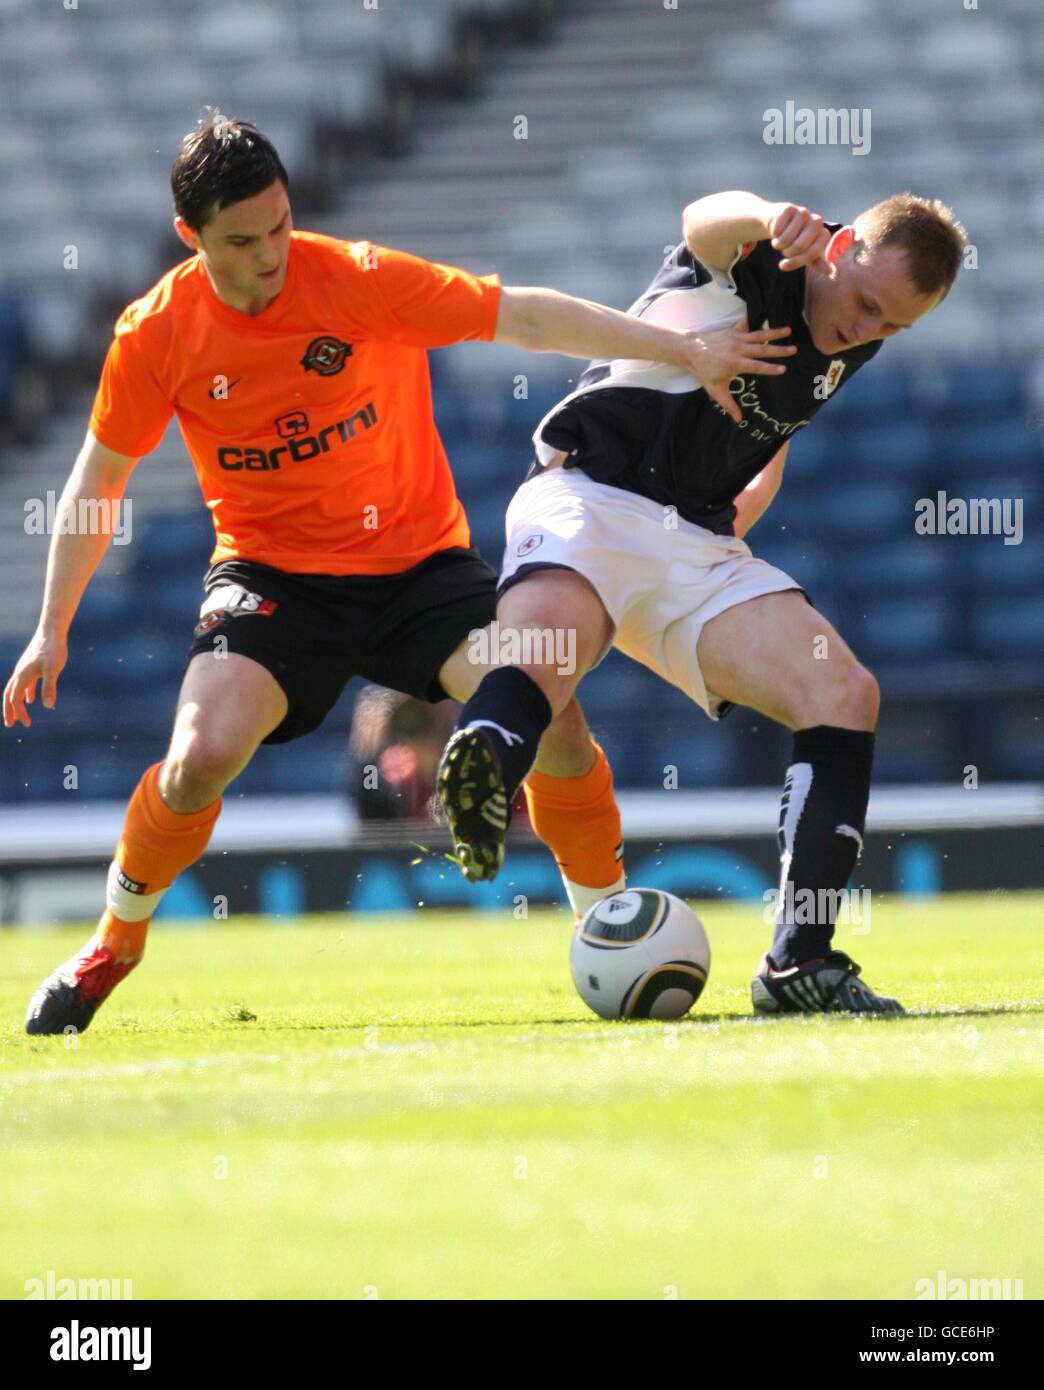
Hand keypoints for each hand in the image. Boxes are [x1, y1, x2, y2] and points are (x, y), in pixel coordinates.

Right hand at [3, 629, 67, 728]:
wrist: (52, 631)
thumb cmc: (53, 649)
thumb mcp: (53, 670)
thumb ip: (49, 687)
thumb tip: (48, 706)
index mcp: (22, 676)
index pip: (15, 699)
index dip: (20, 713)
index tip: (27, 724)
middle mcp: (19, 673)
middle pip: (9, 695)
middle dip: (9, 711)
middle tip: (10, 725)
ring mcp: (24, 669)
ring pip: (15, 689)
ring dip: (15, 703)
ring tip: (18, 715)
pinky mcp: (31, 665)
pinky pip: (24, 683)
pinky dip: (25, 693)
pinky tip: (31, 699)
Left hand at [678, 318, 795, 421]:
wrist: (691, 351)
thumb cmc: (704, 372)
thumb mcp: (716, 391)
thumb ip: (729, 405)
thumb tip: (738, 420)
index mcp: (737, 364)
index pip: (758, 367)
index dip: (771, 368)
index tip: (783, 369)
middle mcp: (740, 349)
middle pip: (763, 349)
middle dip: (779, 349)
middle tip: (794, 349)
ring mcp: (737, 338)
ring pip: (759, 335)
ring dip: (774, 332)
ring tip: (788, 329)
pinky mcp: (733, 330)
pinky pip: (746, 323)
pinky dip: (754, 318)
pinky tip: (765, 312)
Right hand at [767, 203, 829, 271]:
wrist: (777, 222)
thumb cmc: (793, 240)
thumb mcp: (804, 254)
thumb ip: (817, 263)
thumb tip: (831, 272)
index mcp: (822, 233)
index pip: (816, 249)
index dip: (801, 259)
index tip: (786, 264)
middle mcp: (815, 221)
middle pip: (801, 245)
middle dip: (789, 253)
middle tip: (785, 252)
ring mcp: (803, 213)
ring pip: (788, 238)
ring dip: (779, 244)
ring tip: (779, 242)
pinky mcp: (789, 208)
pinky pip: (778, 229)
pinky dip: (774, 234)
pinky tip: (775, 231)